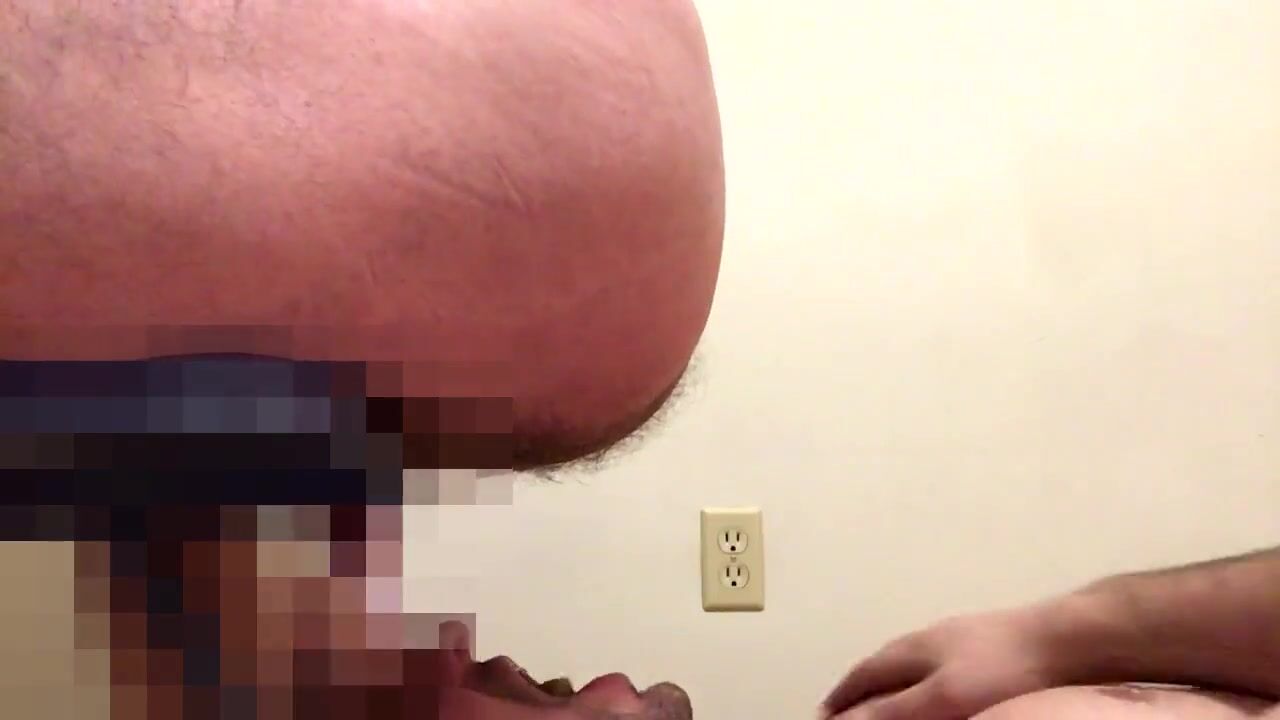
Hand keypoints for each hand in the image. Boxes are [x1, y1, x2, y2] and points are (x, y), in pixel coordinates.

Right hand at [819, 605, 1067, 719]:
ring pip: (915, 664)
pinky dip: (924, 684)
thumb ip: (893, 710)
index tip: (823, 714)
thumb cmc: (1003, 669)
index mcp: (913, 648)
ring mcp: (964, 640)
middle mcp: (932, 639)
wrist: (1072, 639)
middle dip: (861, 689)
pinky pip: (942, 668)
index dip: (842, 696)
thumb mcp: (943, 697)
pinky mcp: (994, 648)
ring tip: (886, 703)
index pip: (864, 674)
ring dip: (892, 685)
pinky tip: (943, 692)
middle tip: (846, 710)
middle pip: (885, 665)